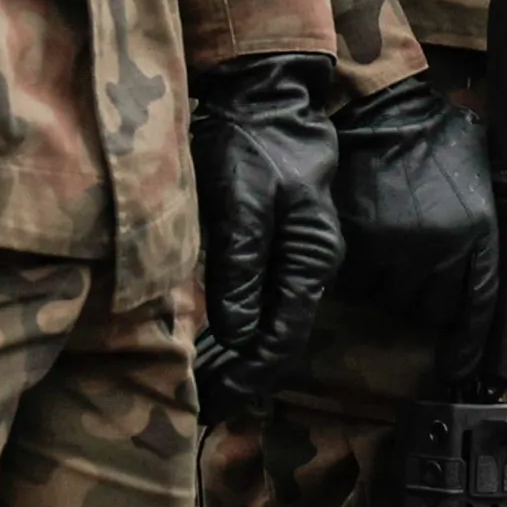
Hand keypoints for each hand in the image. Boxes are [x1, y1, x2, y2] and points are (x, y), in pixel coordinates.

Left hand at [191, 54, 343, 419]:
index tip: (208, 407)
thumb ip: (241, 263)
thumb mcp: (239, 198)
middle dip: (240, 380)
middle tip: (196, 410)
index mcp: (309, 257)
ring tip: (199, 390)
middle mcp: (311, 264)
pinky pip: (263, 306)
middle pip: (280, 341)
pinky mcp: (280, 248)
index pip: (282, 339)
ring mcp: (298, 258)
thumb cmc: (250, 141)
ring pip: (272, 327)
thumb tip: (238, 330)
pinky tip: (212, 348)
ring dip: (237, 361)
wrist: (266, 96)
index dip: (246, 379)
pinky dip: (237, 334)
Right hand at [333, 74, 498, 380]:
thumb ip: (483, 228)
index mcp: (479, 231)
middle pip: (432, 311)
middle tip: (414, 275)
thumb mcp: (479, 181)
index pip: (480, 306)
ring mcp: (398, 249)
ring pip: (392, 302)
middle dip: (424, 301)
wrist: (382, 112)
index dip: (469, 345)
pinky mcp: (358, 246)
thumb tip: (484, 285)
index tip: (458, 369)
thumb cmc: (435, 141)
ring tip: (389, 252)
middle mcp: (443, 248)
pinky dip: (359, 277)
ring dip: (390, 289)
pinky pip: (357, 286)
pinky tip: (365, 247)